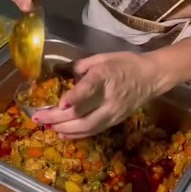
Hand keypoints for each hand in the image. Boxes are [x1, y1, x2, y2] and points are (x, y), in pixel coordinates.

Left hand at [30, 52, 164, 138]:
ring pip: (86, 126)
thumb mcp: (103, 57)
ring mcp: (112, 112)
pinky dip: (76, 134)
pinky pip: (93, 130)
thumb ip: (83, 66)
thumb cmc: (126, 63)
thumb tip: (67, 75)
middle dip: (57, 118)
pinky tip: (62, 133)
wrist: (152, 77)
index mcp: (106, 76)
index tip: (60, 103)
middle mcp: (109, 97)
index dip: (74, 97)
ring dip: (64, 128)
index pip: (89, 88)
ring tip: (46, 126)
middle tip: (38, 118)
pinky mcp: (114, 121)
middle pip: (82, 113)